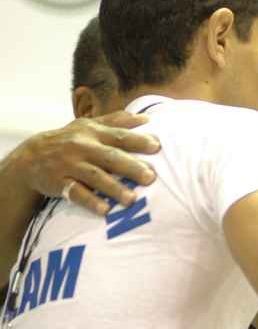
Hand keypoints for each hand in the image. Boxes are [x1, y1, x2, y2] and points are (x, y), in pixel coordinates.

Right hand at [12, 111, 159, 214]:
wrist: (30, 157)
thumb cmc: (70, 141)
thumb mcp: (90, 126)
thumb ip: (118, 121)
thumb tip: (147, 118)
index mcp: (93, 132)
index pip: (119, 136)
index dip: (138, 140)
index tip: (157, 146)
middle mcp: (82, 147)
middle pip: (110, 157)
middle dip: (131, 167)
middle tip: (151, 177)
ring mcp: (69, 165)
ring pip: (94, 176)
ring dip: (114, 188)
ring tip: (132, 200)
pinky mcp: (58, 182)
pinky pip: (75, 192)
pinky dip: (90, 201)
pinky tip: (105, 210)